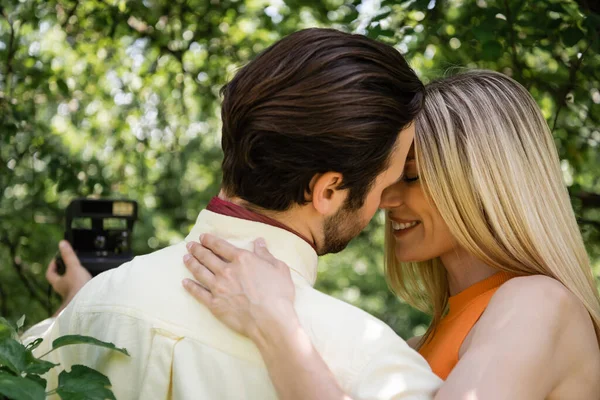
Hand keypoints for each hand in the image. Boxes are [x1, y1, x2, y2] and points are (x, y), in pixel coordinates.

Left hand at [46, 241, 91, 303]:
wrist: (87, 303)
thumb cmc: (77, 287)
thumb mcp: (73, 267)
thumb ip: (68, 256)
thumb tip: (62, 243)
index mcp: (58, 283)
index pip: (50, 274)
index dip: (52, 266)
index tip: (56, 259)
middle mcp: (62, 291)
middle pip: (59, 281)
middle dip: (63, 273)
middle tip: (69, 266)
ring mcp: (71, 296)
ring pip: (69, 287)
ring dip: (73, 280)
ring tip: (80, 273)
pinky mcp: (80, 298)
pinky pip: (79, 291)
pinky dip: (82, 286)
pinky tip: (88, 284)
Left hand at [182, 234, 297, 342]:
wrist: (271, 320)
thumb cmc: (278, 294)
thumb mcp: (279, 268)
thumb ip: (265, 254)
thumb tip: (259, 242)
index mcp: (242, 259)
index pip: (221, 246)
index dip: (210, 240)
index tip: (203, 237)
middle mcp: (226, 271)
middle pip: (207, 257)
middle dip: (197, 249)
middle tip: (189, 245)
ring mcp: (218, 288)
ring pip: (200, 272)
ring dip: (191, 264)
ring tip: (185, 258)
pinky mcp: (215, 304)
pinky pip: (198, 293)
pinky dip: (190, 287)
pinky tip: (185, 282)